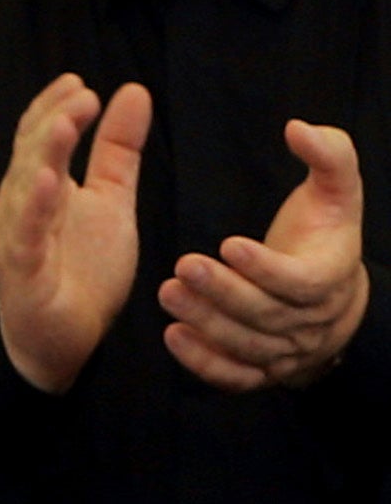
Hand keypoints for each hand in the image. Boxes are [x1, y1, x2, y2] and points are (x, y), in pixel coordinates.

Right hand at [0, 73, 149, 392]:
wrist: (63, 338)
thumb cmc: (81, 267)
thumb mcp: (111, 199)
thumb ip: (118, 149)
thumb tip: (134, 91)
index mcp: (40, 187)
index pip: (38, 136)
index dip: (52, 107)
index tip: (79, 82)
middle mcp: (21, 207)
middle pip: (31, 155)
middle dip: (53, 122)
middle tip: (82, 95)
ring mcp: (18, 239)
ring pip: (25, 190)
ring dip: (43, 156)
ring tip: (65, 125)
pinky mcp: (24, 274)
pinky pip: (26, 238)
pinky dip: (35, 211)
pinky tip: (50, 184)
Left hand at [158, 120, 370, 391]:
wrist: (328, 291)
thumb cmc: (324, 230)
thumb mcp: (337, 189)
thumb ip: (328, 154)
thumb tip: (298, 128)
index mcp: (331, 276)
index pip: (301, 281)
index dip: (265, 267)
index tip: (227, 244)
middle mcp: (311, 321)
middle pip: (266, 314)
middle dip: (223, 292)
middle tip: (182, 266)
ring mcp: (287, 350)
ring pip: (247, 344)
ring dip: (206, 322)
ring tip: (167, 292)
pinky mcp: (261, 369)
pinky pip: (235, 376)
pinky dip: (204, 362)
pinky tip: (173, 336)